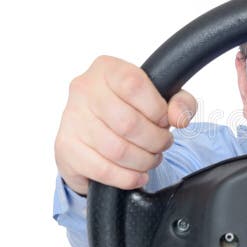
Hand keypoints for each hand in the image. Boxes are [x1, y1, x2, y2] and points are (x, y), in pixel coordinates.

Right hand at [54, 55, 196, 195]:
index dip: (156, 108)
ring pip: (117, 150)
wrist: (95, 131)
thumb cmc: (131, 110)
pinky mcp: (66, 147)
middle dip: (155, 141)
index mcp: (107, 69)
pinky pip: (103, 170)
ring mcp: (71, 119)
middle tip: (162, 144)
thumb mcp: (162, 98)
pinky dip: (127, 177)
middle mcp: (83, 89)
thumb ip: (181, 103)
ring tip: (150, 158)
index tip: (164, 120)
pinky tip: (137, 175)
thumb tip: (179, 118)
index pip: (134, 84)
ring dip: (143, 160)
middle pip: (128, 123)